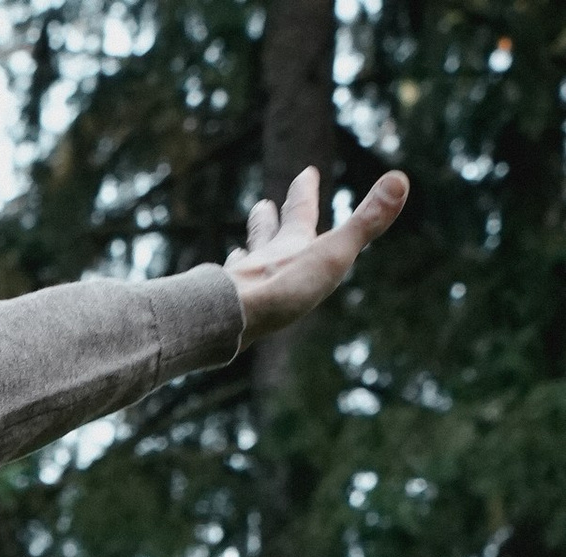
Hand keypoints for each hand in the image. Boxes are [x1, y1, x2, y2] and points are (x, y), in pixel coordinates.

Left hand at [228, 162, 407, 341]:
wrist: (230, 319)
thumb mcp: (332, 254)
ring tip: (237, 253)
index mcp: (290, 246)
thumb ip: (365, 222)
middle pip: (265, 235)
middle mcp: (262, 261)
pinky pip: (226, 303)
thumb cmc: (283, 288)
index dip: (304, 192)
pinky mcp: (225, 315)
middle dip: (267, 220)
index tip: (304, 173)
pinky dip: (226, 297)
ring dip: (244, 256)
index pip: (300, 211)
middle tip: (261, 205)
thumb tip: (400, 180)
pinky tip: (220, 304)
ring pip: (243, 266)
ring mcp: (240, 287)